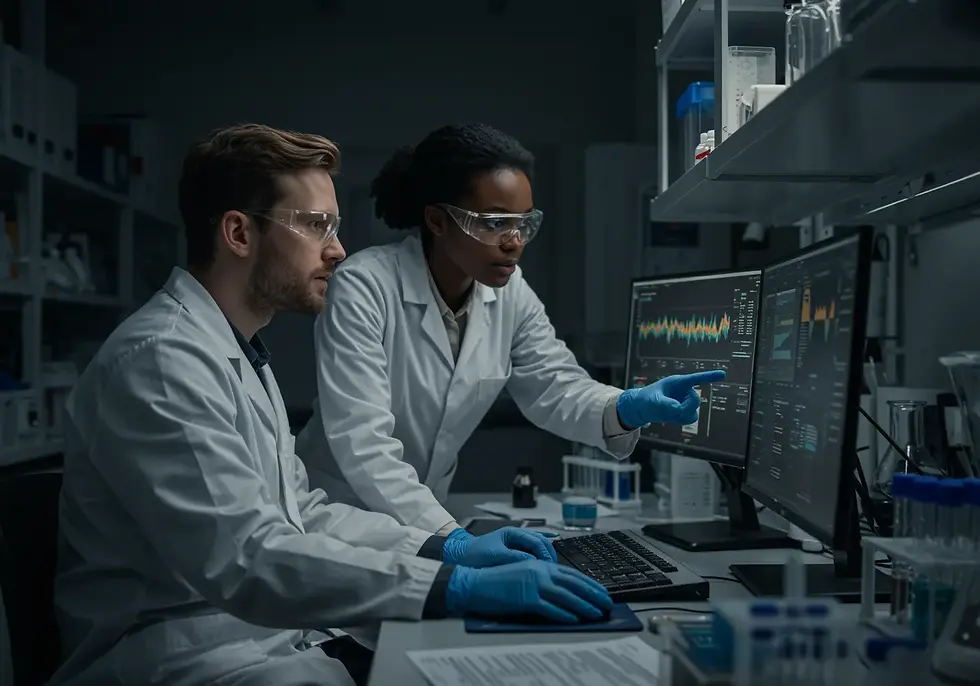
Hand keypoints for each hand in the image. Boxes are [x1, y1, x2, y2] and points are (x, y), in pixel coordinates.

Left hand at [443, 527, 556, 567]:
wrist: (461, 556)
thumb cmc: (475, 554)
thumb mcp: (496, 556)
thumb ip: (515, 557)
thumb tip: (534, 561)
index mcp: (513, 533)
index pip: (537, 541)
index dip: (545, 554)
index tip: (550, 567)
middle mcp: (517, 535)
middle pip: (541, 541)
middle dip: (549, 554)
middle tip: (554, 569)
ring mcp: (516, 541)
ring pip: (539, 544)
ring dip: (547, 553)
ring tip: (554, 565)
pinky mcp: (514, 549)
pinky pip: (533, 548)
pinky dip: (542, 550)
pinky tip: (551, 548)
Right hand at [446, 560, 613, 622]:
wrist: (476, 582)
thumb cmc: (497, 580)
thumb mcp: (523, 573)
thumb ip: (543, 579)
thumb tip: (563, 592)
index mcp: (540, 565)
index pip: (571, 574)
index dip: (589, 583)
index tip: (602, 591)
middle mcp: (540, 572)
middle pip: (574, 584)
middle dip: (593, 594)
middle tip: (607, 603)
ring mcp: (533, 585)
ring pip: (566, 596)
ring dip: (584, 605)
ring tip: (596, 613)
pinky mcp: (526, 599)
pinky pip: (550, 608)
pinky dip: (564, 614)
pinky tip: (574, 619)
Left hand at [617, 369, 725, 427]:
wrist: (640, 408)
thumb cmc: (645, 399)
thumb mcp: (654, 401)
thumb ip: (667, 405)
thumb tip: (679, 410)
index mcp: (677, 383)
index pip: (696, 379)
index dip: (710, 376)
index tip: (723, 374)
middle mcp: (683, 391)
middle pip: (696, 401)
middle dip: (685, 407)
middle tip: (670, 408)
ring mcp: (684, 402)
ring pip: (693, 412)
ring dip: (682, 415)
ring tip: (667, 412)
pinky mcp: (683, 411)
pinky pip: (689, 418)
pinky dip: (680, 420)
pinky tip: (670, 417)